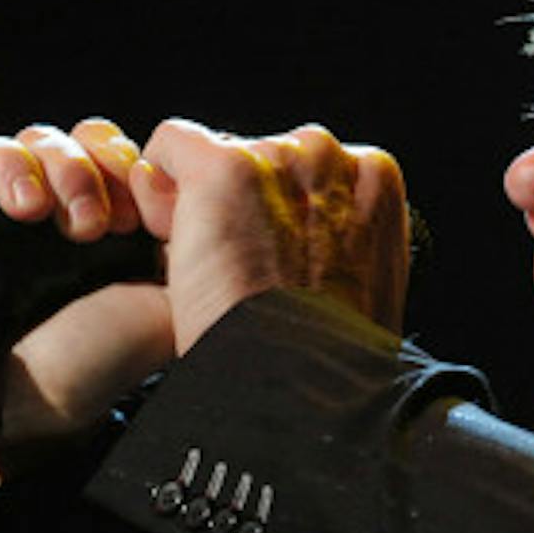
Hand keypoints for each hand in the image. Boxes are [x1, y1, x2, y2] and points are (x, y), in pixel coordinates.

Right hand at [0, 118, 175, 466]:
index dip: (115, 161)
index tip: (131, 212)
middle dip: (72, 167)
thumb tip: (189, 188)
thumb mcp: (165, 298)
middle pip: (50, 141)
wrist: (36, 416)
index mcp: (95, 215)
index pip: (100, 149)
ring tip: (30, 210)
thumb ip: (184, 244)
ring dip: (19, 166)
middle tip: (86, 222)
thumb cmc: (98, 363)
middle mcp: (39, 211)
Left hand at [131, 119, 410, 352]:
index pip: (301, 172)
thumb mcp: (360, 282)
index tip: (278, 269)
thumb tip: (290, 229)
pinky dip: (158, 193)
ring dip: (198, 209)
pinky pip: (169, 147)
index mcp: (375, 179)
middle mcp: (331, 154)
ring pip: (209, 157)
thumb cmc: (327, 357)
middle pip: (255, 158)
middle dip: (238, 209)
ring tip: (218, 272)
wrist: (301, 385)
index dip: (277, 220)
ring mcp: (276, 156)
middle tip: (245, 276)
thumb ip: (335, 236)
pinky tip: (178, 248)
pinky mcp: (225, 167)